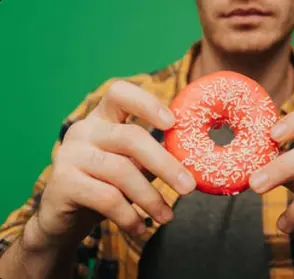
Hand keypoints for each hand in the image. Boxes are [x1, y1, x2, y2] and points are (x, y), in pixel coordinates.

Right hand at [33, 80, 195, 246]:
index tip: (173, 123)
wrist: (64, 219)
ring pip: (122, 171)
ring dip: (150, 198)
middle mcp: (84, 130)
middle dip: (165, 164)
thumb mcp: (129, 167)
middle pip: (131, 137)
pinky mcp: (62, 182)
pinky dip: (129, 216)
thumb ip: (150, 158)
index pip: (120, 93)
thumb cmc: (104, 185)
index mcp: (102, 119)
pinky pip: (107, 198)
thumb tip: (190, 161)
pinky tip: (140, 228)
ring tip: (166, 217)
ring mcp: (70, 154)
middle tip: (188, 187)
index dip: (147, 103)